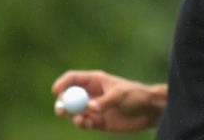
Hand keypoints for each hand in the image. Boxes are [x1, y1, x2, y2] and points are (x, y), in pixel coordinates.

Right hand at [51, 70, 166, 131]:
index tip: (55, 91)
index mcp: (95, 80)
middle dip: (62, 103)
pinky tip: (87, 124)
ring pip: (73, 111)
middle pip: (68, 96)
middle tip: (61, 110)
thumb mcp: (121, 94)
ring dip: (72, 116)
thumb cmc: (136, 95)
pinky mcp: (97, 121)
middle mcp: (91, 93)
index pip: (73, 78)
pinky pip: (83, 122)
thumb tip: (89, 107)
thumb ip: (105, 101)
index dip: (62, 83)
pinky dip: (81, 124)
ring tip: (81, 119)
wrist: (148, 110)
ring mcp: (93, 107)